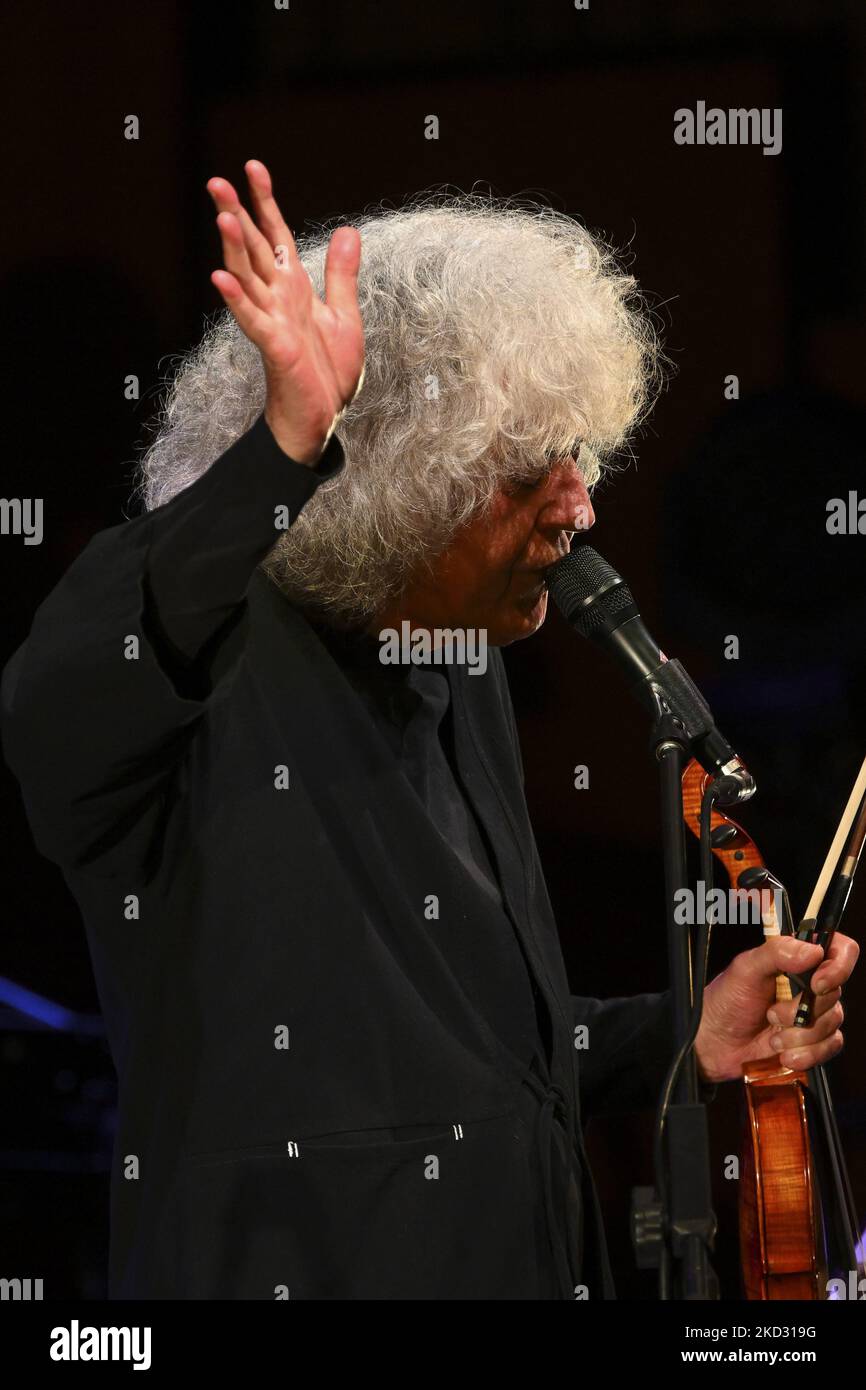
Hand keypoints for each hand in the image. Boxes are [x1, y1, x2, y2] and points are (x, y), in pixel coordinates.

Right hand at [207, 159, 364, 464]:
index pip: (275, 235)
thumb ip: (341, 273)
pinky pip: (251, 318)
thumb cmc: (326, 370)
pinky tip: (220, 279)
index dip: (265, 202)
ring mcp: (272, 320)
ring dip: (233, 248)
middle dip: (236, 213)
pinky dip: (236, 299)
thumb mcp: (344, 314)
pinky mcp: (274, 346)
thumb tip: (347, 230)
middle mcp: (277, 297)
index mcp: (293, 286)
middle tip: (216, 181)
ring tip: (222, 217)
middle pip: (252, 248)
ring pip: (247, 277)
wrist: (322, 415)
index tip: (254, 168)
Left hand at [694, 932, 858, 1084]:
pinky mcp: (813, 1041)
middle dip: (802, 1011)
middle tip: (772, 1014)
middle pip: (835, 993)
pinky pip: (830, 1047)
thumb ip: (777, 953)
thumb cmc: (725, 1001)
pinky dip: (808, 1054)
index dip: (838, 966)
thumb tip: (812, 951)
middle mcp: (809, 984)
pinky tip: (784, 1054)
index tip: (817, 984)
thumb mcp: (745, 970)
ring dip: (801, 1036)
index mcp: (796, 958)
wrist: (714, 1045)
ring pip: (833, 1023)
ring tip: (773, 1036)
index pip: (839, 949)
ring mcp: (812, 1013)